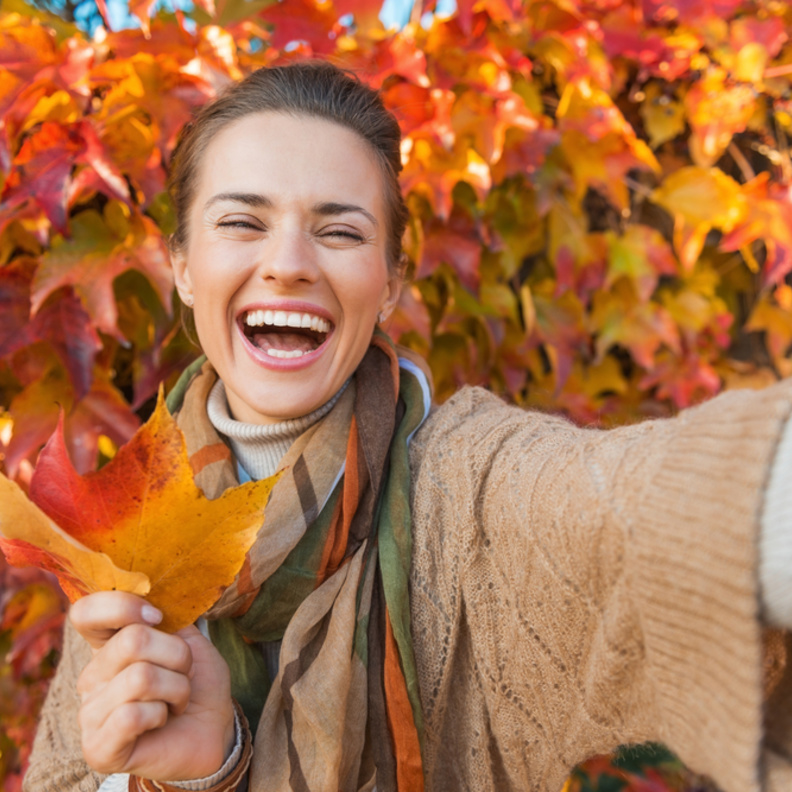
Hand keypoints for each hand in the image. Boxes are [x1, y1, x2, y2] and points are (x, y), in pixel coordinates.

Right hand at [71, 592, 235, 781]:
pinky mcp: (97, 748)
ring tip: (176, 699)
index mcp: (108, 645)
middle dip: (177, 655)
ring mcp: (90, 713)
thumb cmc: (199, 682)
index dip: (123, 606)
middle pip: (132, 641)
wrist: (215, 728)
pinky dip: (161, 714)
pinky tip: (162, 721)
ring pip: (140, 677)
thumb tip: (153, 591)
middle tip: (184, 672)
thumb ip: (167, 615)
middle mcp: (92, 676)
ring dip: (176, 687)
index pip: (86, 612)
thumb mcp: (189, 638)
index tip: (158, 616)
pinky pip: (131, 716)